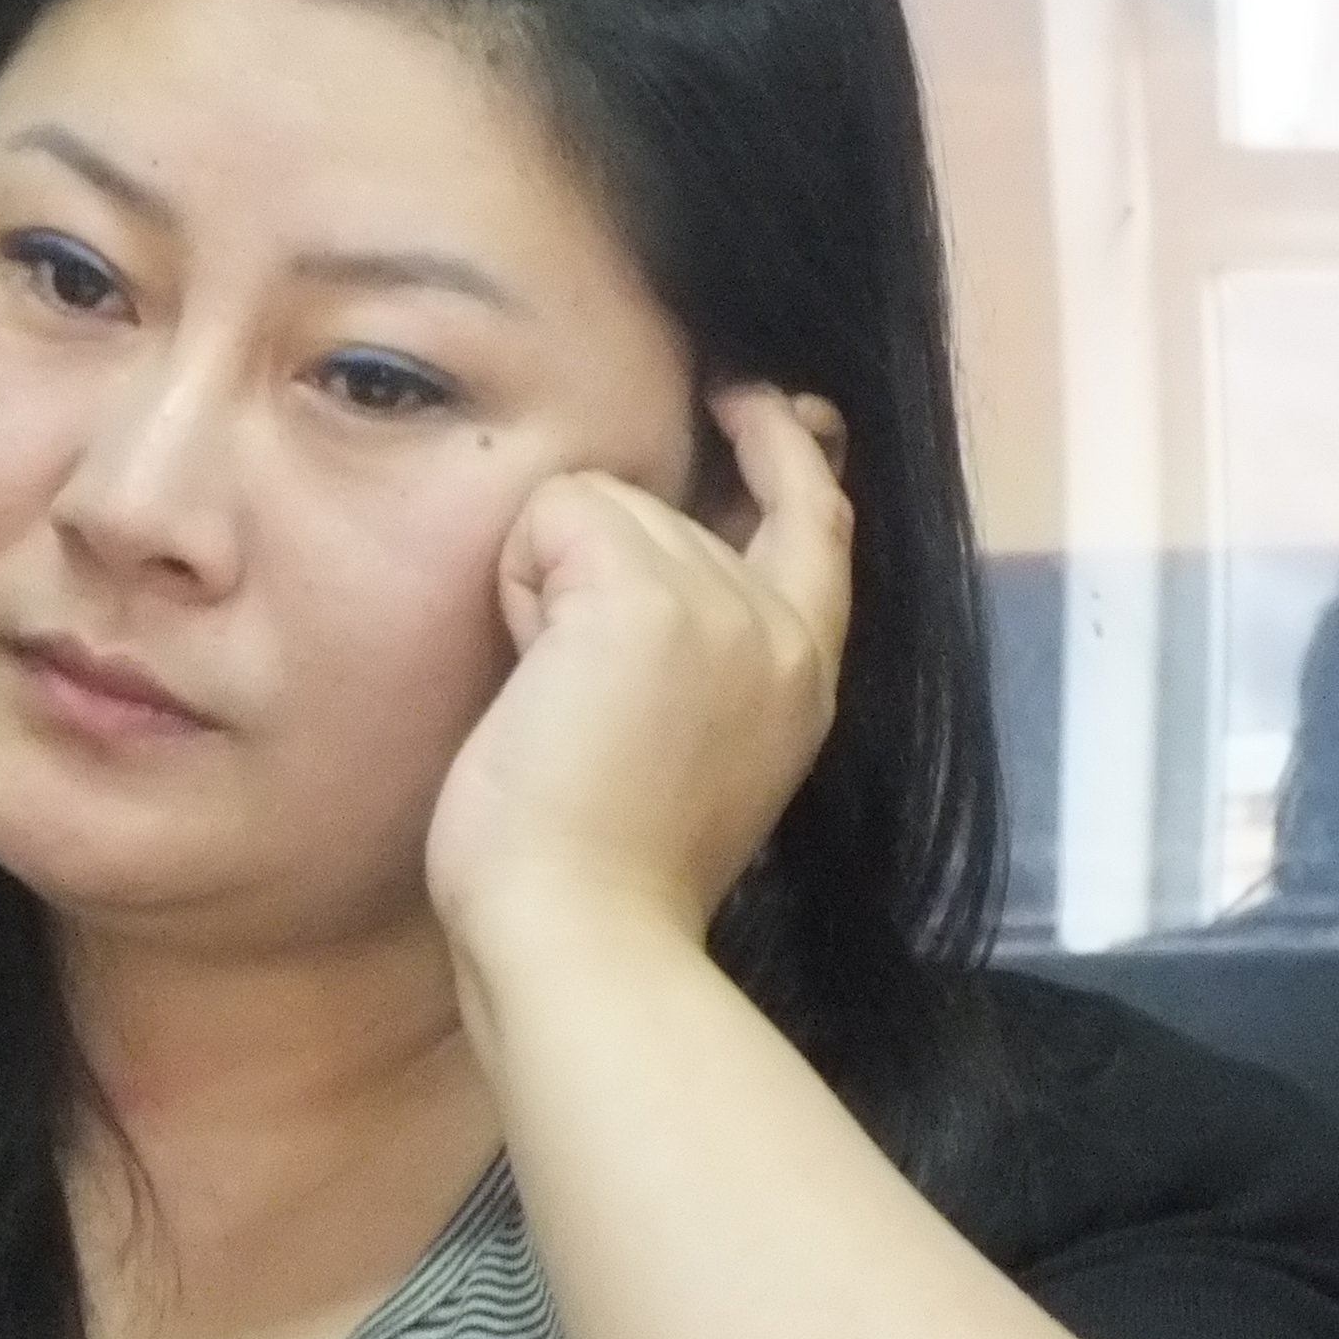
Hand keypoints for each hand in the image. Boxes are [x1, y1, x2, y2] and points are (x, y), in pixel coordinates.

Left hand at [424, 384, 851, 950]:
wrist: (582, 936)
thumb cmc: (600, 878)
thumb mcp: (691, 749)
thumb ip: (702, 653)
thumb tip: (656, 556)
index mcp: (805, 673)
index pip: (818, 519)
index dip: (787, 450)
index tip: (755, 403)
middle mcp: (784, 627)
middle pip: (670, 506)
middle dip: (590, 573)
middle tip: (570, 700)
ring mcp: (724, 604)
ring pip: (603, 504)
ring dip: (547, 591)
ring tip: (556, 709)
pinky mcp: (646, 597)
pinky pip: (557, 513)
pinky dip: (519, 586)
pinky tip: (534, 678)